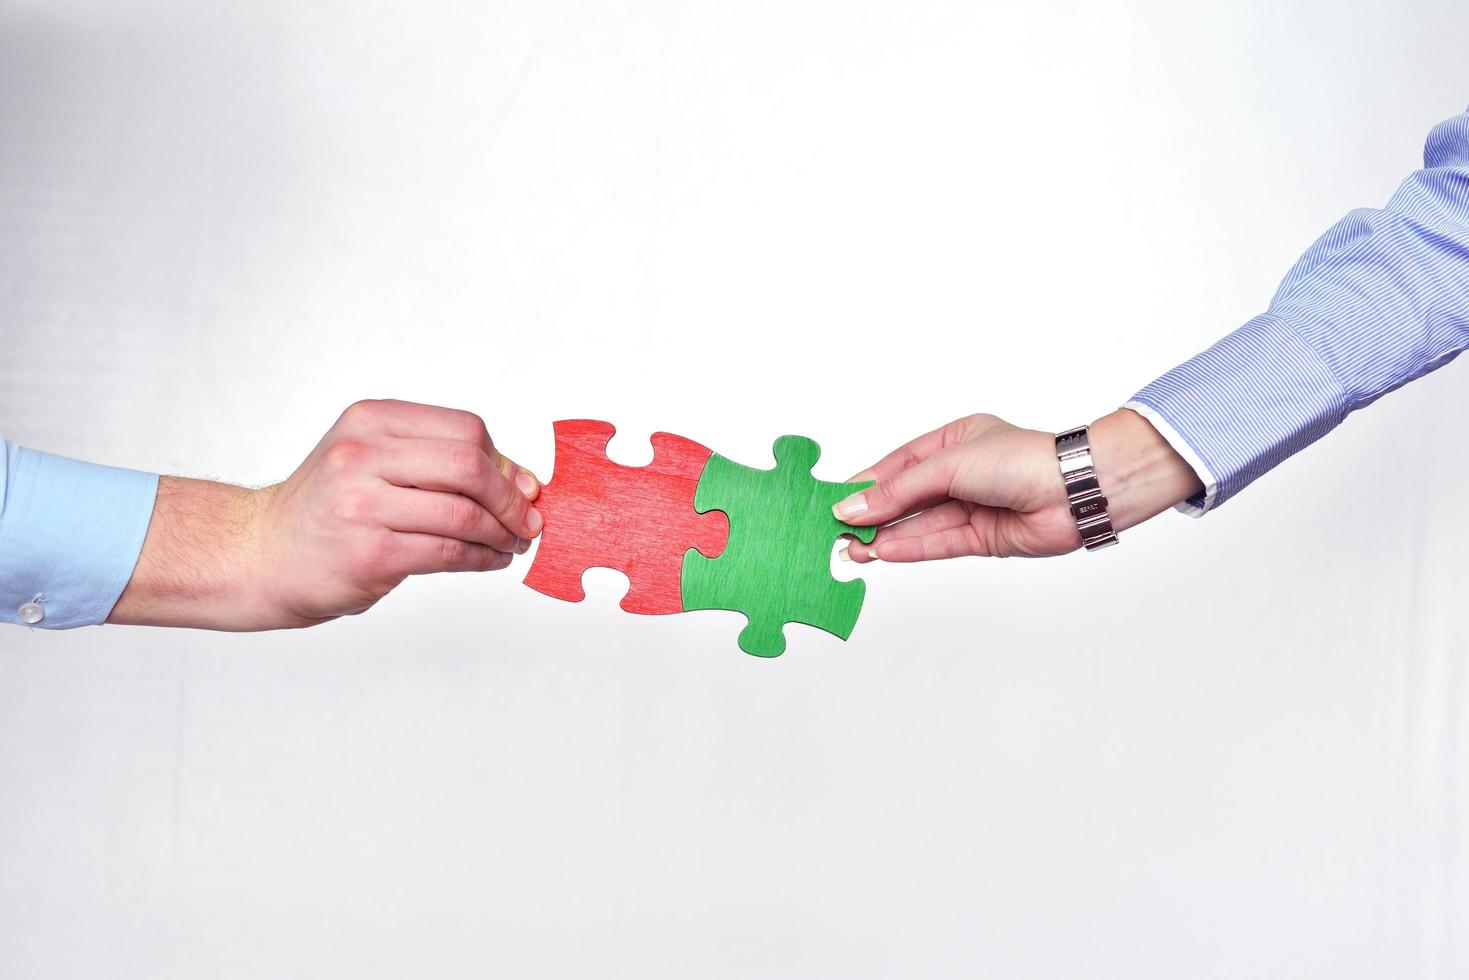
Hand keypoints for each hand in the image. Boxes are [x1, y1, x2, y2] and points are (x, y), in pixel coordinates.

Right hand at [110, 399, 542, 629]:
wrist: (260, 554)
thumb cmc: (327, 509)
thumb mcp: (372, 462)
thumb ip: (438, 462)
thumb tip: (522, 480)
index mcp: (370, 421)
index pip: (464, 429)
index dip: (504, 461)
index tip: (523, 486)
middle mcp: (362, 455)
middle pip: (469, 464)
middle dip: (511, 497)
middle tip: (527, 520)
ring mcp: (362, 504)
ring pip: (463, 513)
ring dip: (502, 533)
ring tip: (512, 544)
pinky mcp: (369, 553)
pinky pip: (448, 552)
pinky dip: (482, 558)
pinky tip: (490, 560)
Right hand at [833, 409, 1202, 561]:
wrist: (1075, 492)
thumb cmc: (1023, 460)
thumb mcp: (948, 465)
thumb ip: (899, 491)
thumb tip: (854, 506)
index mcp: (954, 440)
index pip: (899, 464)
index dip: (866, 484)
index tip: (834, 501)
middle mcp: (963, 473)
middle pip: (906, 497)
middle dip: (872, 515)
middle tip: (834, 530)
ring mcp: (972, 506)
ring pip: (918, 524)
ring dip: (885, 537)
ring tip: (850, 548)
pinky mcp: (983, 537)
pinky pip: (937, 543)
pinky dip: (908, 548)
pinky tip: (881, 553)